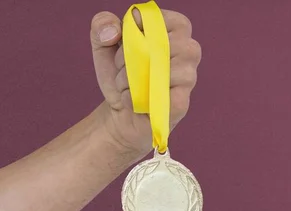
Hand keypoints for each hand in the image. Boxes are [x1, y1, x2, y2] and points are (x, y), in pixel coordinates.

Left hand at [90, 9, 201, 154]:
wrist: (116, 111)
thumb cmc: (118, 74)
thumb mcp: (102, 44)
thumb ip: (102, 25)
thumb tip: (113, 31)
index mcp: (175, 31)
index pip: (169, 20)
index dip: (142, 29)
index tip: (125, 40)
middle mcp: (188, 52)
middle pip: (168, 44)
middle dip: (134, 56)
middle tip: (122, 67)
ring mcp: (188, 79)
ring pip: (166, 70)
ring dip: (133, 79)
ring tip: (125, 85)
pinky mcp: (181, 105)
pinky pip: (164, 98)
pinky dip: (138, 99)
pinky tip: (132, 101)